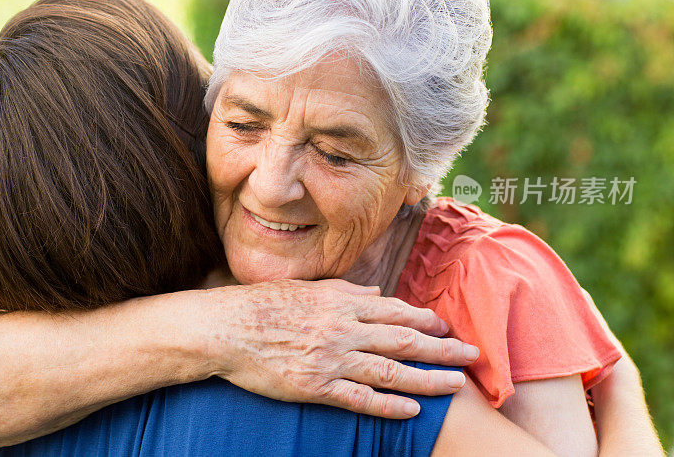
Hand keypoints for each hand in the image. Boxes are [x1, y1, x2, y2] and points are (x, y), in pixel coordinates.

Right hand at [197, 279, 478, 417]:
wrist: (227, 328)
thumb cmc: (265, 304)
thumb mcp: (308, 288)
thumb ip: (347, 291)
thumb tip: (378, 292)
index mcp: (341, 304)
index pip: (395, 311)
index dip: (425, 319)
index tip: (447, 325)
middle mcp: (343, 330)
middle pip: (403, 340)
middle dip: (441, 348)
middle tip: (471, 355)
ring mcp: (331, 360)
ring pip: (390, 371)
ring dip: (427, 379)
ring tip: (455, 385)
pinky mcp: (316, 387)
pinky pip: (359, 399)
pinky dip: (388, 406)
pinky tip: (411, 411)